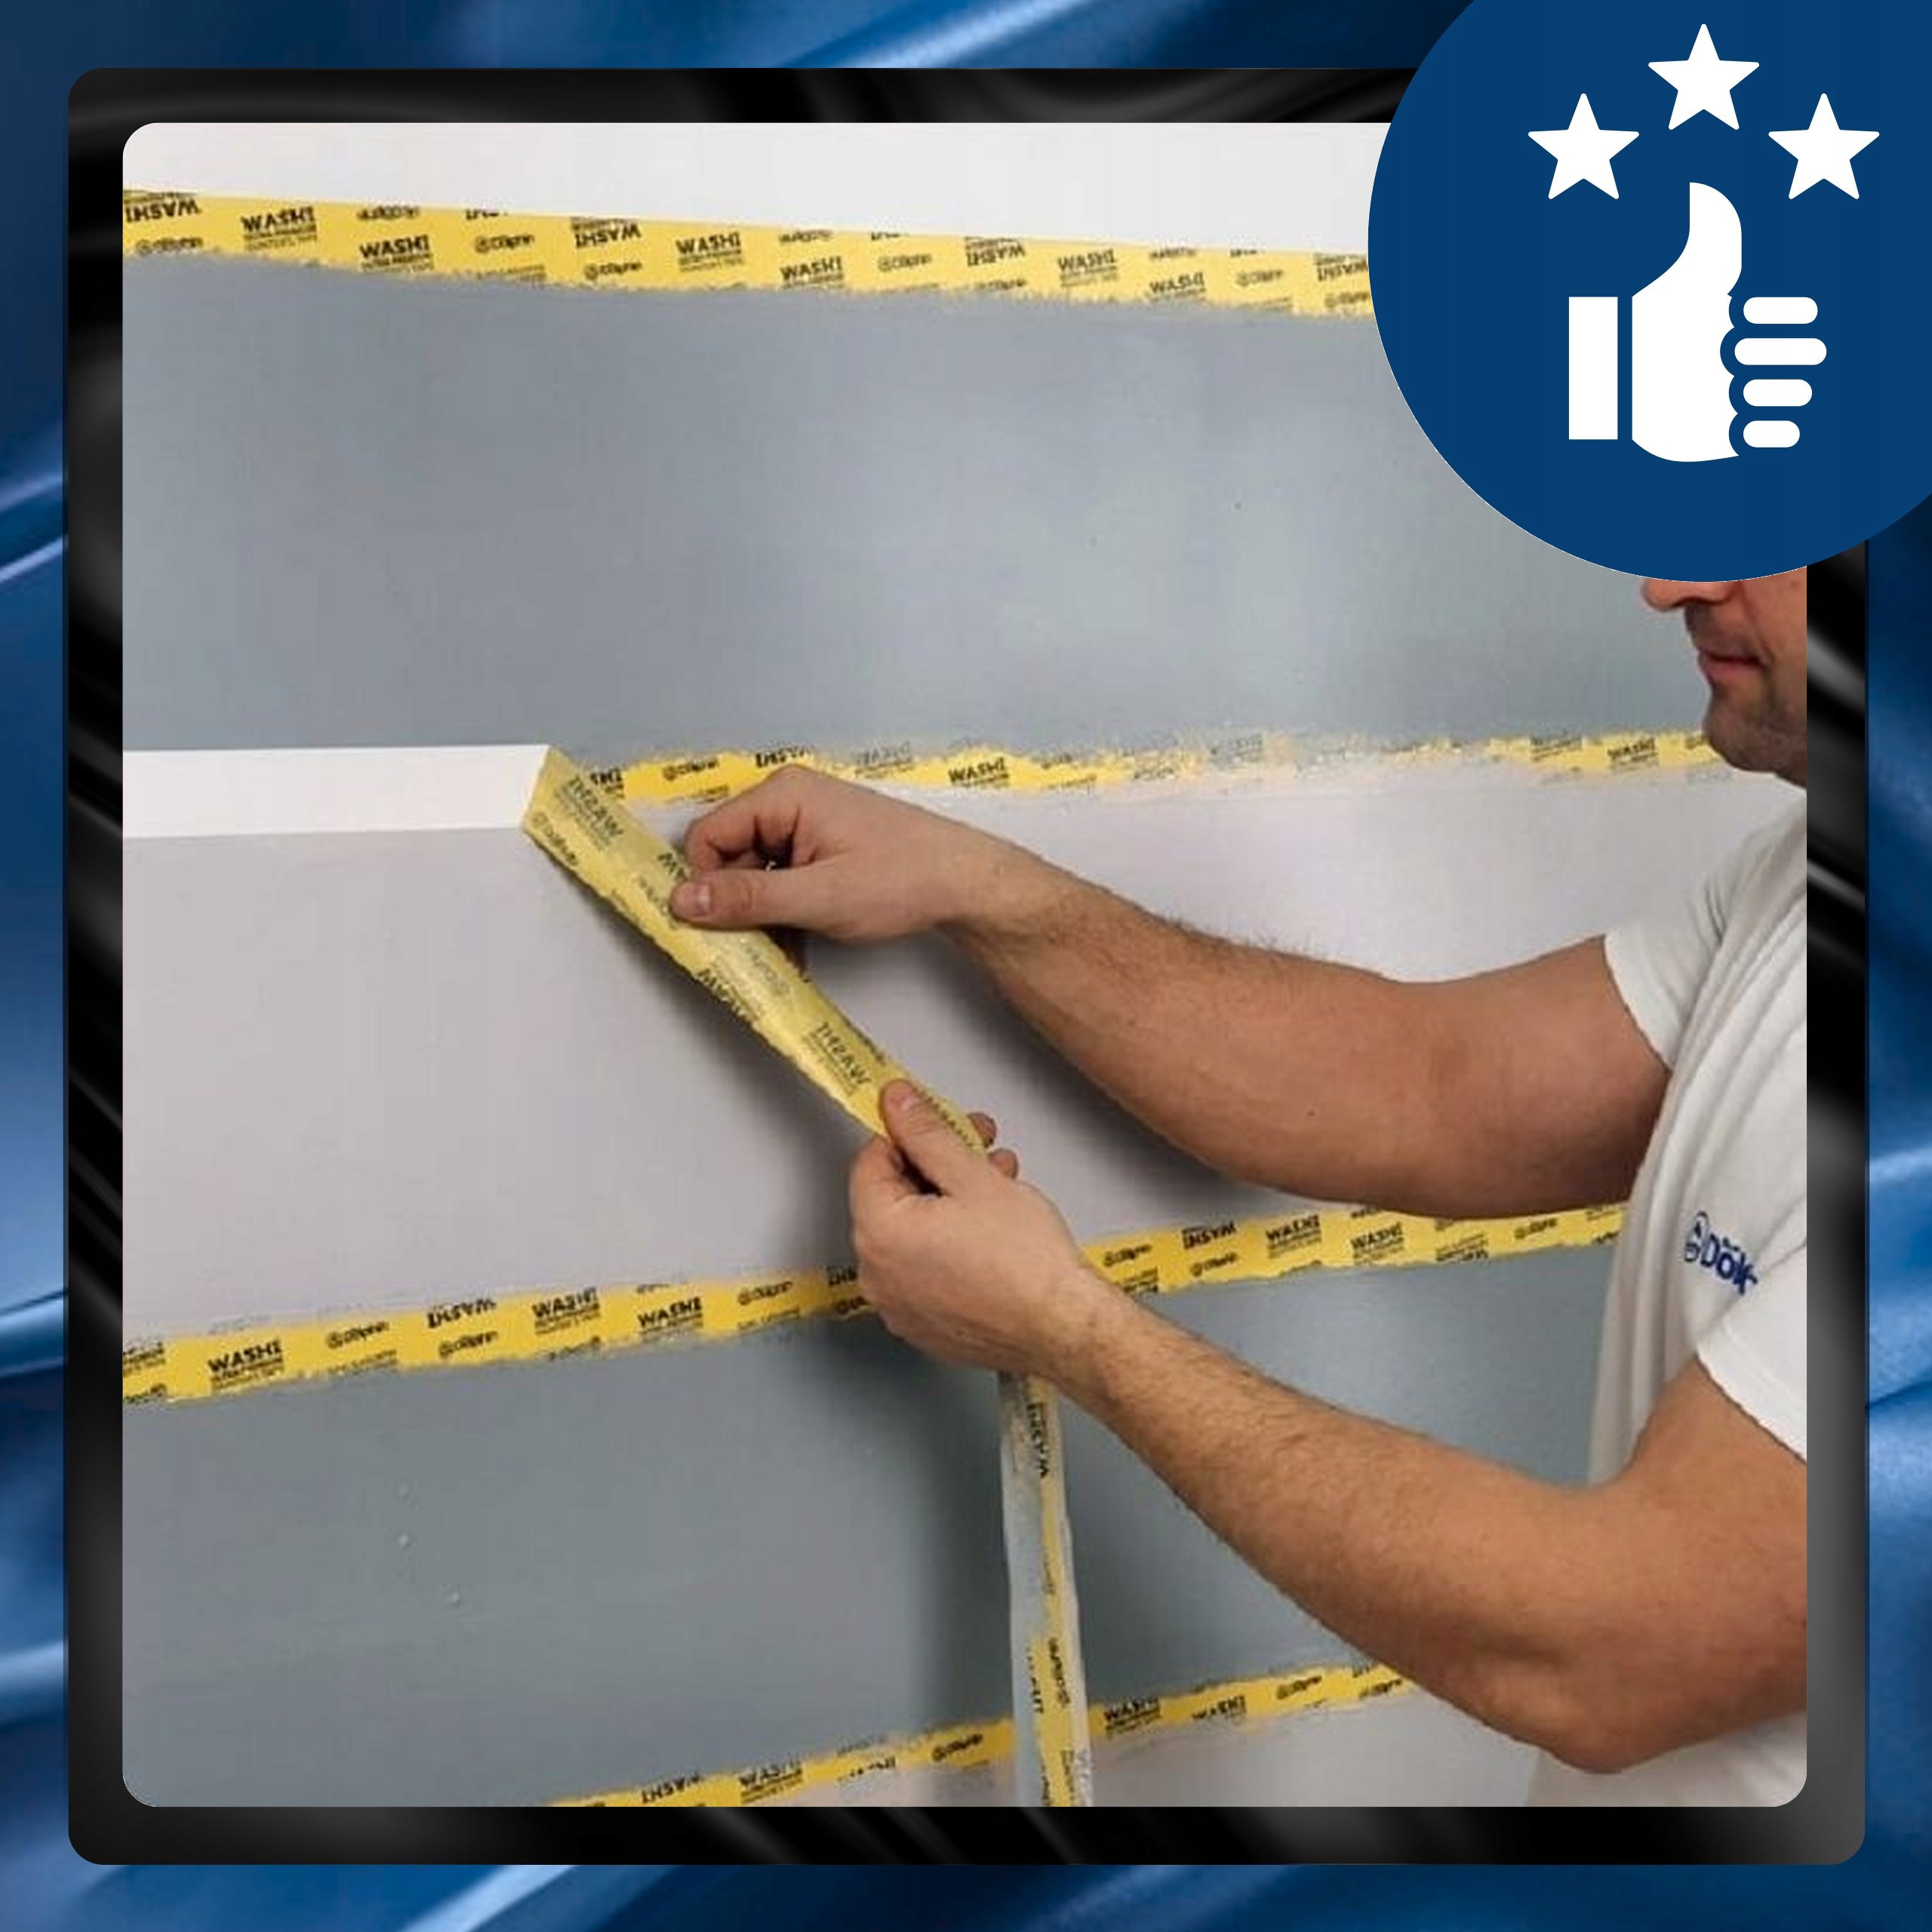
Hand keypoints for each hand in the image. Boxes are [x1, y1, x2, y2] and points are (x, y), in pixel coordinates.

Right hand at [668, 767, 1009, 942]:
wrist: (965, 884)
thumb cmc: (903, 880)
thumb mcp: (817, 898)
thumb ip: (747, 898)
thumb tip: (683, 901)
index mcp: (783, 795)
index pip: (707, 836)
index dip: (706, 885)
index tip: (718, 929)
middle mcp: (789, 800)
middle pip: (729, 856)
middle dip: (739, 907)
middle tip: (757, 949)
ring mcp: (806, 822)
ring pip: (754, 874)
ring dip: (763, 916)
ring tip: (787, 951)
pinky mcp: (821, 845)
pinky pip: (780, 878)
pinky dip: (783, 912)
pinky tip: (799, 943)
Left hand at [849, 1081, 1116, 1378]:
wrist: (1063, 1326)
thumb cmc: (1026, 1263)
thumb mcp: (973, 1176)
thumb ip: (927, 1133)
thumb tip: (898, 1105)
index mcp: (879, 1235)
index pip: (870, 1162)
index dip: (907, 1132)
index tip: (931, 1120)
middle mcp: (878, 1276)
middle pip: (894, 1197)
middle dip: (938, 1164)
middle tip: (977, 1146)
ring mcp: (900, 1306)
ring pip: (915, 1232)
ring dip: (951, 1199)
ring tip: (998, 1184)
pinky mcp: (926, 1325)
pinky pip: (926, 1269)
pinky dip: (951, 1242)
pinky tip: (990, 1227)